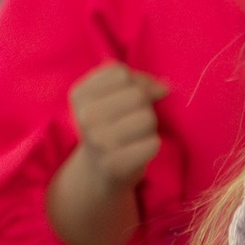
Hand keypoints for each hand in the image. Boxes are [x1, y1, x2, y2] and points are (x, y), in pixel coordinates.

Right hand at [67, 61, 168, 190]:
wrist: (97, 172)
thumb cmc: (109, 127)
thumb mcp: (109, 97)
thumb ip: (135, 82)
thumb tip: (164, 86)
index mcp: (79, 95)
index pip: (121, 73)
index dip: (138, 81)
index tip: (134, 97)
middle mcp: (85, 117)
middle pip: (137, 94)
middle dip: (145, 105)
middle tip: (132, 121)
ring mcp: (99, 141)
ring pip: (147, 117)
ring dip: (150, 126)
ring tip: (134, 136)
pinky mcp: (116, 164)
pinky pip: (153, 143)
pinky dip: (152, 145)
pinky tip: (137, 151)